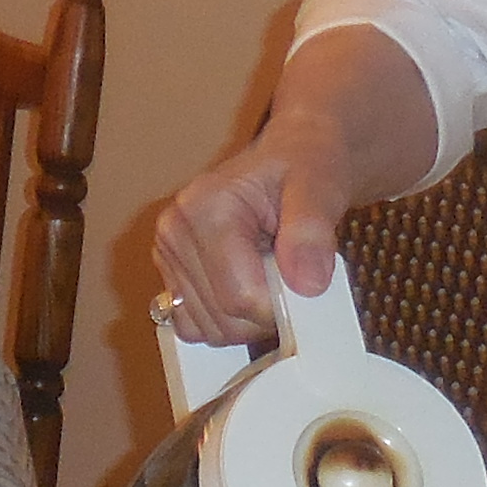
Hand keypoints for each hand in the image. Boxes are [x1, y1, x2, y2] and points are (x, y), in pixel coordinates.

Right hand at [153, 115, 360, 340]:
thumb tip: (307, 284)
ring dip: (247, 319)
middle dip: (265, 313)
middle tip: (289, 273)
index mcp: (204, 207)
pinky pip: (193, 327)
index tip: (305, 282)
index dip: (282, 306)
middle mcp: (174, 232)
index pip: (240, 297)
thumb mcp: (319, 187)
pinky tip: (247, 290)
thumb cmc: (303, 166)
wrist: (291, 156)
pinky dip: (226, 322)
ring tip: (267, 273)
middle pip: (223, 319)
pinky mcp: (169, 276)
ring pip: (208, 330)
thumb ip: (312, 230)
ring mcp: (167, 256)